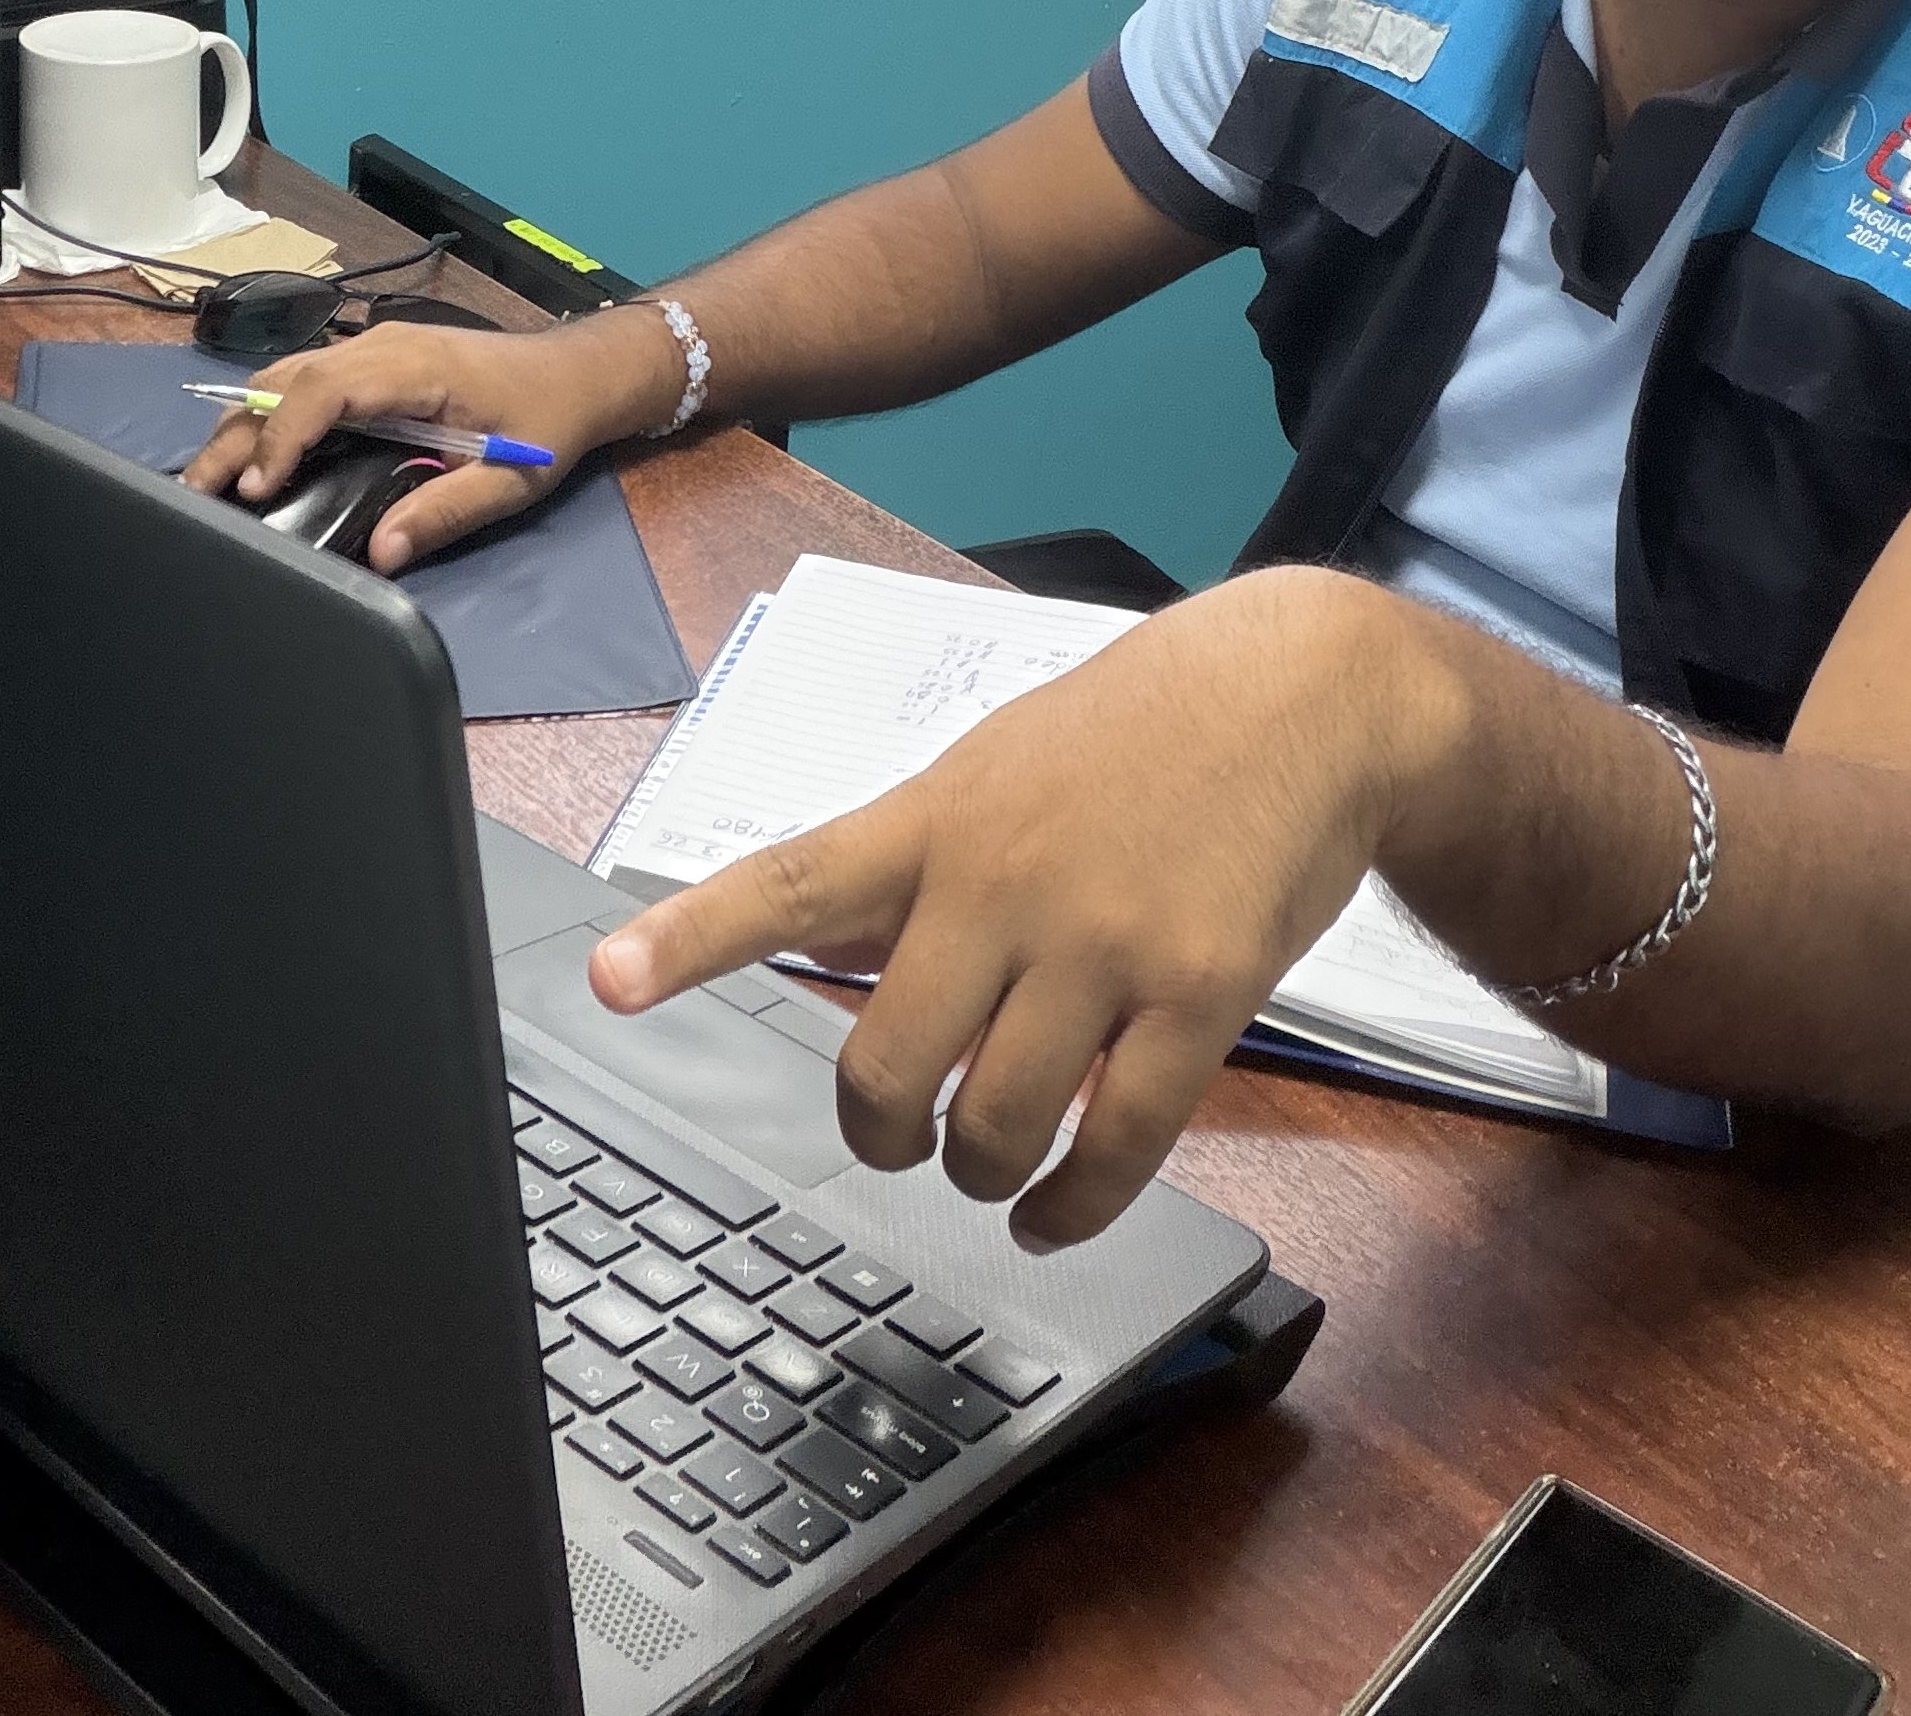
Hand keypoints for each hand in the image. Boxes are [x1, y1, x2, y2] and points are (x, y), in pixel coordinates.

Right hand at [180, 306, 681, 570]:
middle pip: (286, 379)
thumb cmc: (549, 421)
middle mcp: (384, 347)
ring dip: (244, 424)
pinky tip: (253, 458)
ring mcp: (375, 349)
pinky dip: (269, 415)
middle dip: (237, 434)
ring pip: (287, 375)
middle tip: (196, 491)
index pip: (325, 388)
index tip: (257, 484)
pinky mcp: (372, 363)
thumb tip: (382, 550)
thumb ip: (446, 511)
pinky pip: (306, 380)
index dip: (282, 433)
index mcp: (415, 367)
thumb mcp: (510, 477)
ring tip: (208, 482)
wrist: (577, 373)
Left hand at [587, 571, 1458, 1246]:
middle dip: (881, 1133)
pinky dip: (1073, 1208)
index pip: (790, 882)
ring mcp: (1103, 943)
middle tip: (898, 1142)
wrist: (1300, 695)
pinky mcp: (1199, 996)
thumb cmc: (1136, 735)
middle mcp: (1002, 882)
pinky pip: (1116, 1147)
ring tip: (990, 1169)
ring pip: (993, 1123)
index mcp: (936, 820)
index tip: (610, 980)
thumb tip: (830, 948)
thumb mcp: (996, 764)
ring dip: (978, 1175)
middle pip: (886, 1062)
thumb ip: (916, 858)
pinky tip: (1058, 1214)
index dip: (692, 938)